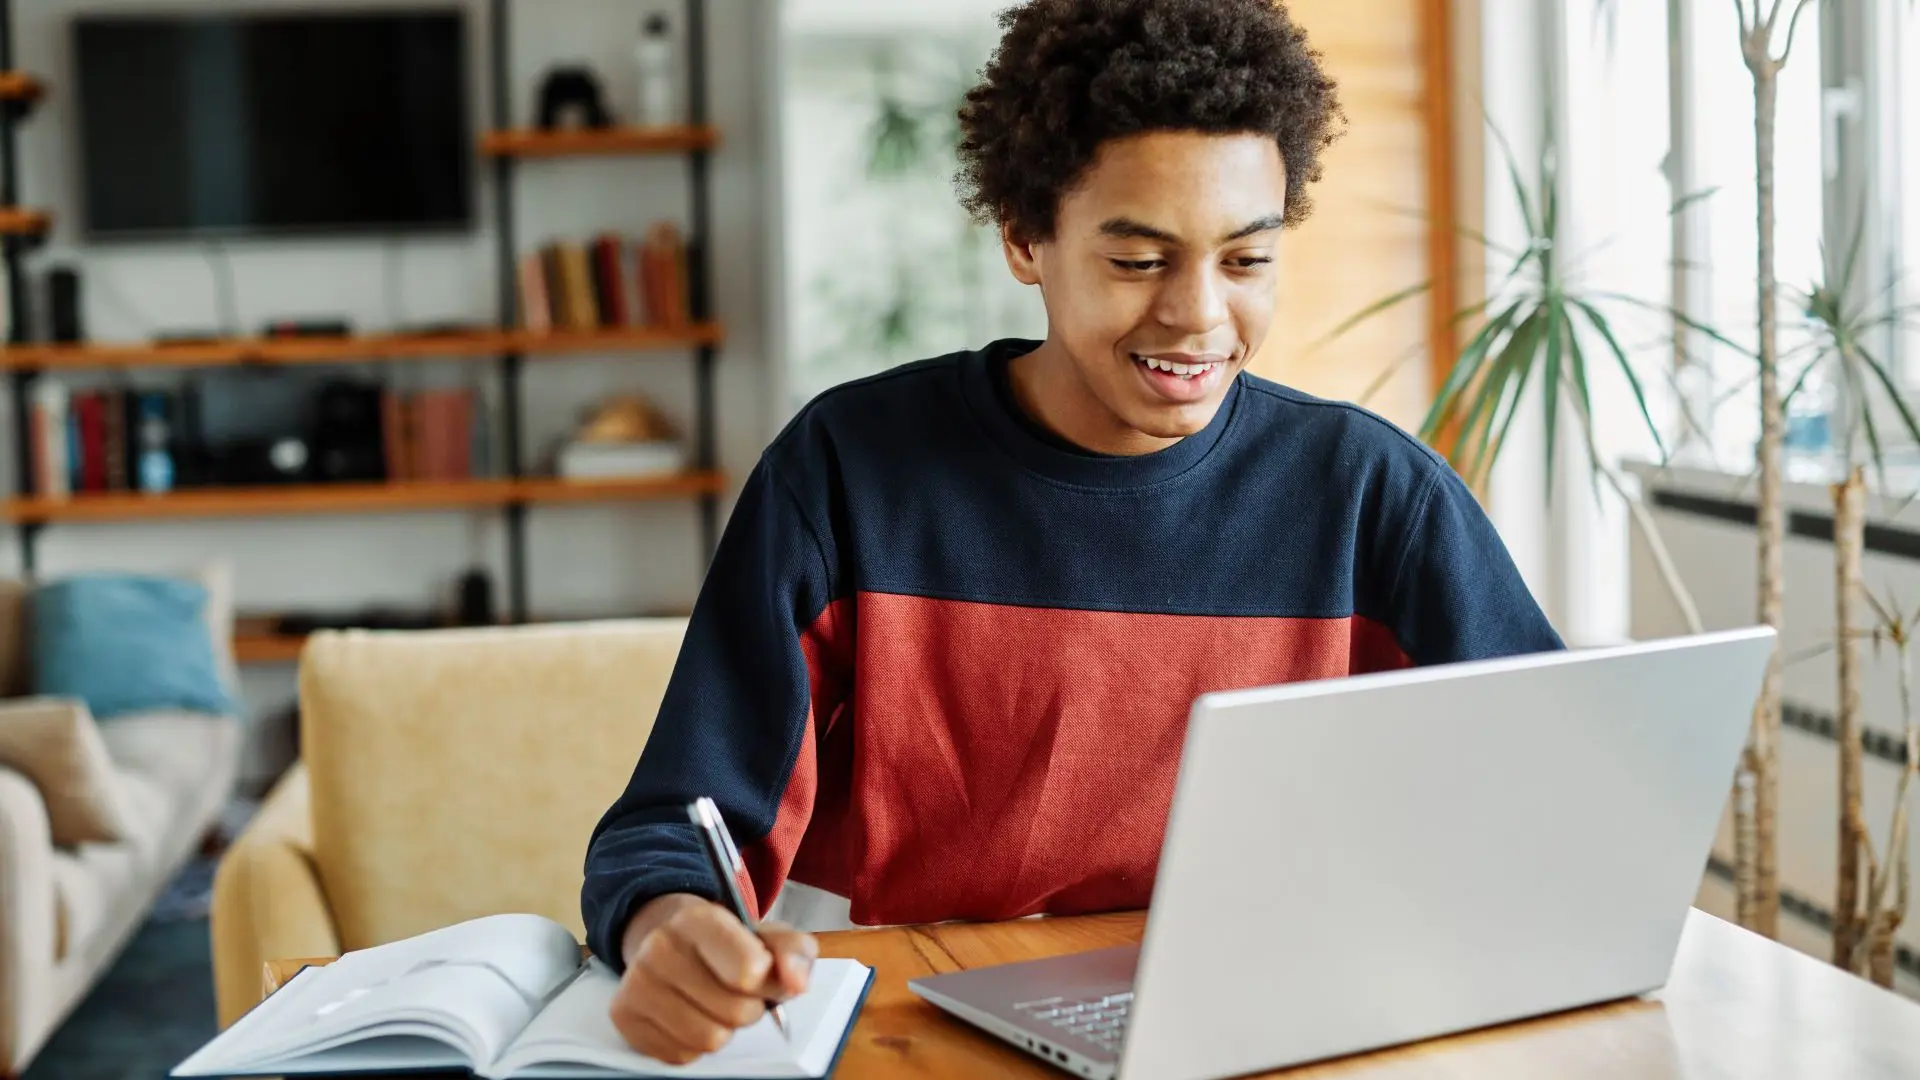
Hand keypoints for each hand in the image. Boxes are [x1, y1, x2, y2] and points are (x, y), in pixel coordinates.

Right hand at [609, 893, 818, 1063]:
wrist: (663, 937)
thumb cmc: (723, 942)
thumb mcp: (766, 934)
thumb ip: (794, 952)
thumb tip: (796, 984)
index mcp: (698, 920)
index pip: (748, 971)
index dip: (767, 982)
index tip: (761, 974)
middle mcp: (660, 948)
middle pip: (735, 1013)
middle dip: (748, 1008)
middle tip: (738, 991)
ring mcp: (637, 984)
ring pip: (708, 1039)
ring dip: (722, 1028)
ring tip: (713, 1003)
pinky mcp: (624, 1017)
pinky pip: (680, 1055)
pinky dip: (693, 1043)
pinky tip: (689, 1014)